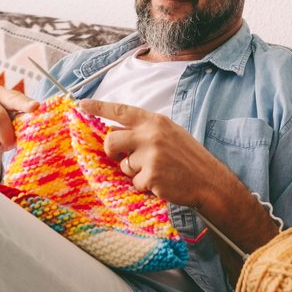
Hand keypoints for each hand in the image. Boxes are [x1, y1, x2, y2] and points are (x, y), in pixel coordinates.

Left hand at [78, 98, 228, 208]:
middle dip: (111, 151)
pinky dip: (145, 186)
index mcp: (155, 121)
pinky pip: (135, 182)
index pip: (120, 111)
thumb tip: (117, 132)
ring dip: (135, 172)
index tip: (81, 105)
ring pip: (124, 165)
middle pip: (111, 140)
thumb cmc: (188, 158)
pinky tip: (162, 182)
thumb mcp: (170, 133)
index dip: (98, 107)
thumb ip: (145, 131)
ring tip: (156, 171)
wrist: (209, 180)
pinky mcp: (151, 175)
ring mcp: (151, 155)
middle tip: (121, 156)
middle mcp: (151, 135)